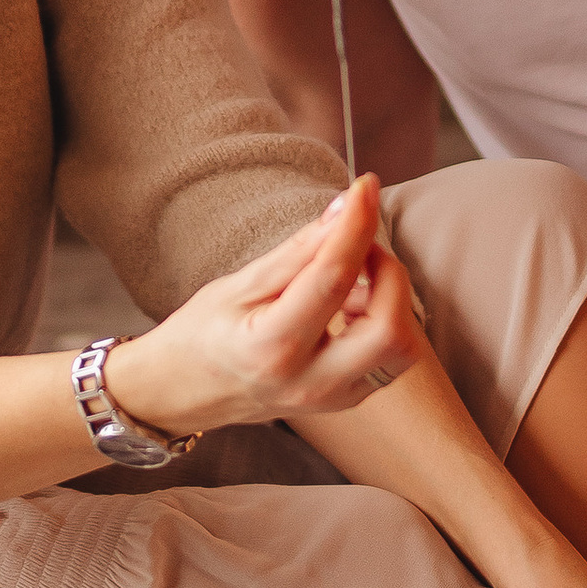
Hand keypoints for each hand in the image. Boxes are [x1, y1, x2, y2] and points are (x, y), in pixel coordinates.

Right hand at [110, 175, 421, 443]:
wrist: (185, 392)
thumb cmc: (203, 332)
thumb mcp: (238, 285)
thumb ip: (298, 251)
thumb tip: (345, 209)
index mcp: (271, 348)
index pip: (332, 279)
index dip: (355, 225)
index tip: (365, 187)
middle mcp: (309, 382)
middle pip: (388, 329)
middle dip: (388, 272)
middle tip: (357, 245)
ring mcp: (332, 399)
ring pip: (401, 350)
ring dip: (392, 301)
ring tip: (354, 277)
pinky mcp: (347, 400)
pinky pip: (391, 360)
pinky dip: (386, 320)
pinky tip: (352, 303)